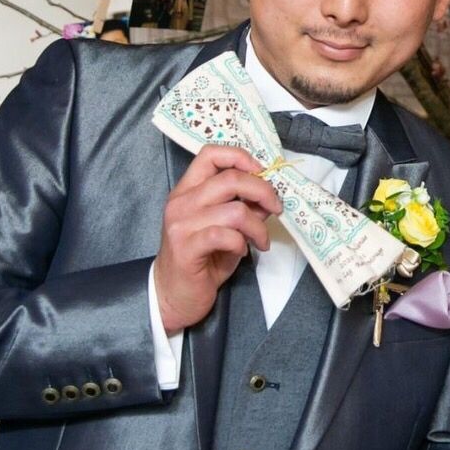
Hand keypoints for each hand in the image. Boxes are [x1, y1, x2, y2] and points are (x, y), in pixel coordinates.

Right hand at [155, 145, 281, 333]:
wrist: (173, 295)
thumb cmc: (200, 260)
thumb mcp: (223, 228)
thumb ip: (242, 208)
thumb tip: (268, 195)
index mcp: (187, 190)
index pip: (211, 154)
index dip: (242, 158)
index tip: (263, 173)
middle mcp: (181, 202)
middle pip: (231, 178)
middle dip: (263, 191)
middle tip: (275, 208)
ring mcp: (181, 224)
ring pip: (235, 210)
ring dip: (258, 227)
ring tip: (261, 241)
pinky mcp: (186, 248)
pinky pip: (226, 235)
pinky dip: (242, 243)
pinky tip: (242, 253)